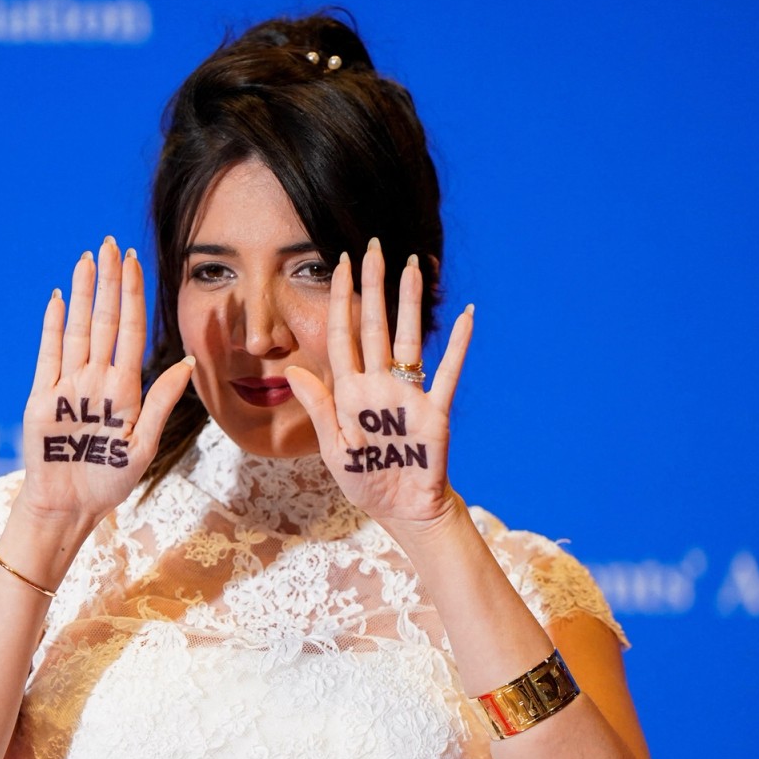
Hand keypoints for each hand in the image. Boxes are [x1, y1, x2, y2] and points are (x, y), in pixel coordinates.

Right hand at [16, 237, 194, 521]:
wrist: (68, 508)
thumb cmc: (108, 484)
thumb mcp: (143, 446)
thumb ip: (162, 404)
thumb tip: (188, 364)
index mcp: (125, 390)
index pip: (131, 332)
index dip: (133, 298)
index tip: (137, 264)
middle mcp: (96, 380)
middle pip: (104, 321)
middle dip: (109, 283)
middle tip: (112, 245)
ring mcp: (68, 386)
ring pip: (77, 329)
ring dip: (81, 294)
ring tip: (87, 259)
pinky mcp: (42, 397)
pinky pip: (48, 354)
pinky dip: (53, 327)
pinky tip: (58, 298)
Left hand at [285, 237, 473, 529]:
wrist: (402, 511)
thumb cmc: (367, 482)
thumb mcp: (335, 449)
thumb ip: (319, 408)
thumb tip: (292, 370)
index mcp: (350, 392)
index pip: (342, 336)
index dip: (340, 301)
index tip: (340, 265)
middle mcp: (379, 384)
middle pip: (375, 326)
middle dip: (374, 286)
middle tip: (375, 247)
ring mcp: (409, 394)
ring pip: (410, 338)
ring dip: (411, 303)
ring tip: (414, 266)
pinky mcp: (435, 410)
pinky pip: (448, 372)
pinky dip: (458, 345)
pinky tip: (466, 316)